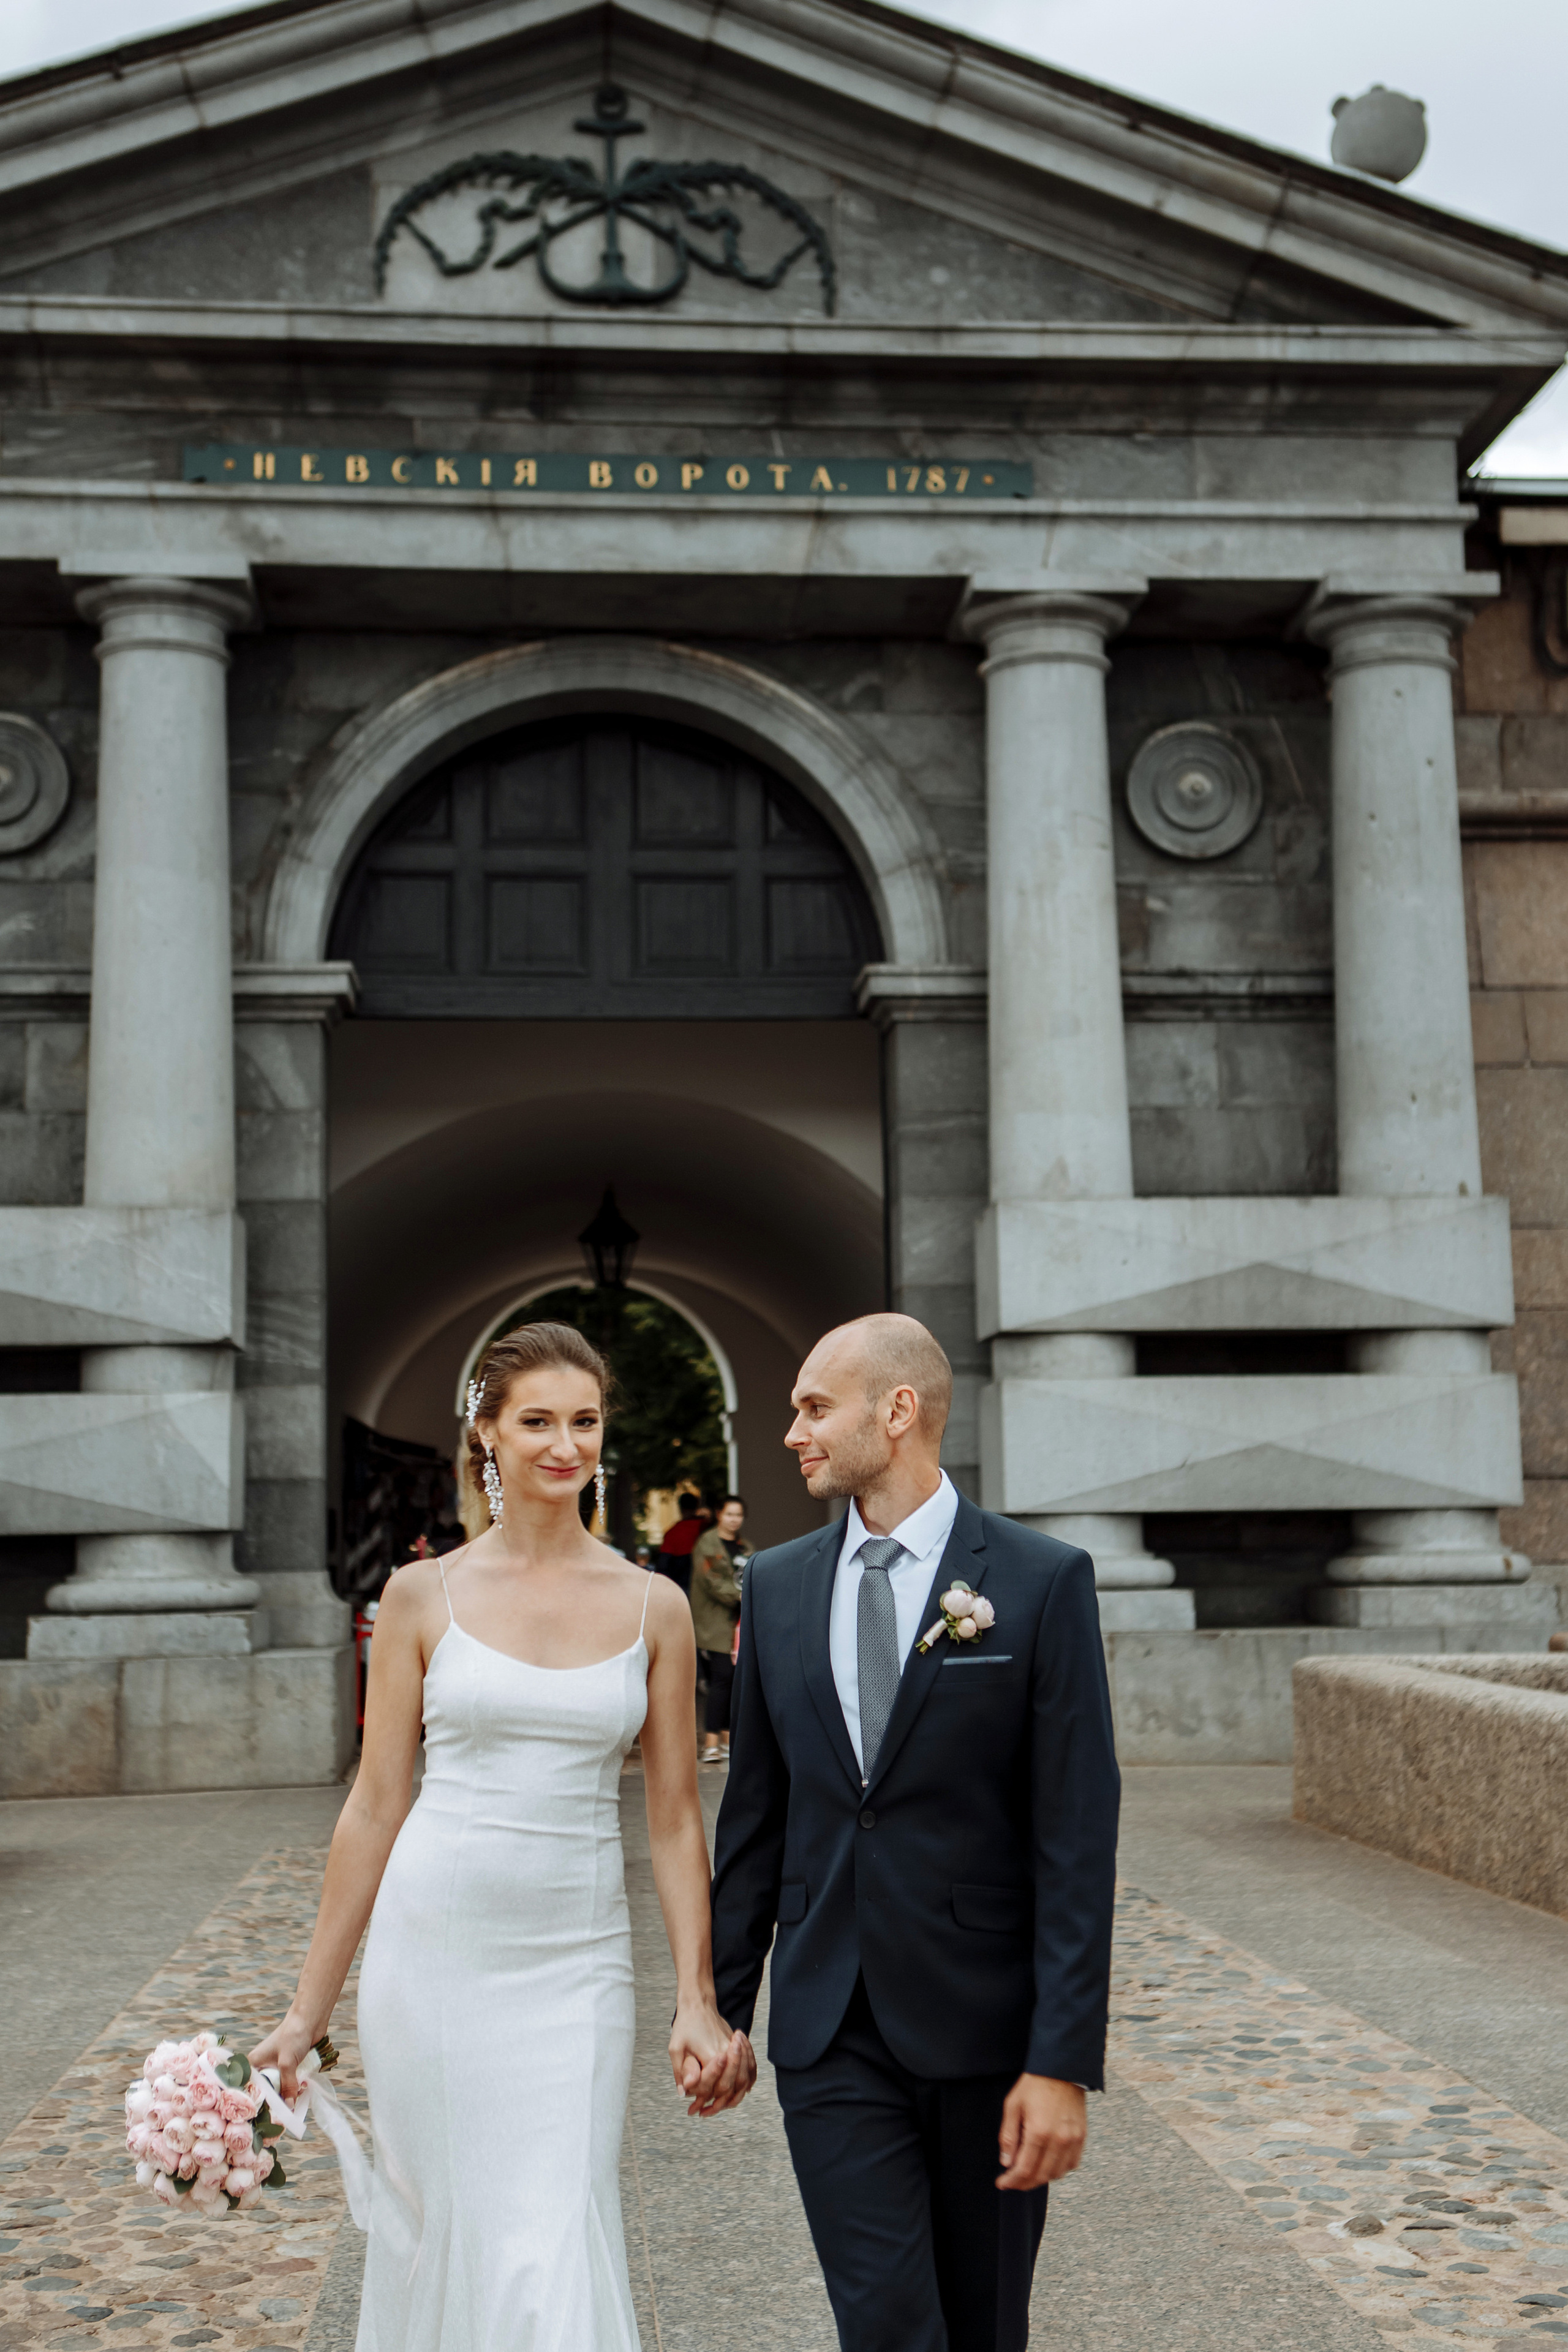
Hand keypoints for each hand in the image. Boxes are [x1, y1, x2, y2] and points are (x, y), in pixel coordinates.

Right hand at [248, 2012, 317, 2101]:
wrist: (310, 2019)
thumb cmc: (293, 2035)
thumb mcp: (287, 2063)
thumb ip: (287, 2086)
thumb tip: (289, 2107)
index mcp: (254, 2064)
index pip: (253, 2089)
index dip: (262, 2102)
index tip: (271, 2114)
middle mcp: (264, 2066)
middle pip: (269, 2091)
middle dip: (280, 2098)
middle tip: (290, 2105)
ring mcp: (278, 2067)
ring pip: (282, 2088)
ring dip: (292, 2091)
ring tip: (301, 2089)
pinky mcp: (290, 2066)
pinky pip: (291, 2082)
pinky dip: (298, 2085)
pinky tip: (305, 2085)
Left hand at [669, 2003, 755, 2116]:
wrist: (699, 2004)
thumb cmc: (685, 2024)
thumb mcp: (676, 2047)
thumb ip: (680, 2071)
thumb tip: (683, 2093)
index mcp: (712, 2053)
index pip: (717, 2086)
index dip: (705, 2101)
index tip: (694, 2110)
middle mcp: (728, 2052)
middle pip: (734, 2086)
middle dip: (720, 2104)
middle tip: (705, 2113)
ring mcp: (736, 2048)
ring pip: (745, 2079)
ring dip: (735, 2097)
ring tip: (720, 2107)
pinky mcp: (740, 2045)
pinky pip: (751, 2067)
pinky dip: (748, 2081)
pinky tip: (741, 2091)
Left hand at [996, 2074, 1085, 2190]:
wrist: (1061, 2069)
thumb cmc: (1035, 2085)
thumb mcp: (1013, 2105)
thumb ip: (1008, 2136)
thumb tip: (1007, 2162)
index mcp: (1038, 2132)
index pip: (1024, 2169)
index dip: (1011, 2181)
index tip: (1002, 2183)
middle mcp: (1058, 2140)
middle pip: (1040, 2176)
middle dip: (1024, 2183)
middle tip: (1012, 2181)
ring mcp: (1073, 2140)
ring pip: (1057, 2174)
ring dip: (1041, 2178)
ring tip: (1028, 2172)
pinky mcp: (1081, 2137)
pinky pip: (1072, 2164)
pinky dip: (1059, 2170)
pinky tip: (1048, 2164)